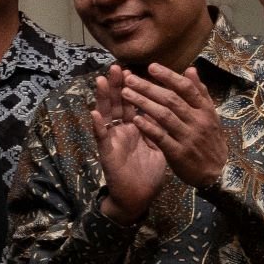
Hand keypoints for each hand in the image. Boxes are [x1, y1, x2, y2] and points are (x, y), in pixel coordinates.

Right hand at [91, 66, 166, 223]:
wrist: (138, 197)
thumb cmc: (147, 173)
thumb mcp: (158, 145)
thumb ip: (159, 126)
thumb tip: (169, 109)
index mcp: (135, 127)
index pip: (132, 102)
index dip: (132, 86)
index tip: (133, 68)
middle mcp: (121, 131)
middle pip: (117, 103)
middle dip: (116, 84)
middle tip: (116, 66)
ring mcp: (112, 140)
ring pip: (105, 115)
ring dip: (102, 98)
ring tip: (101, 80)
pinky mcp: (107, 154)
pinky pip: (102, 138)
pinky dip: (98, 126)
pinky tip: (94, 114)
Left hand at [119, 64, 227, 189]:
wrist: (217, 173)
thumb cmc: (210, 141)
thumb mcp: (211, 116)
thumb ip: (200, 93)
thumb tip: (191, 69)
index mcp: (205, 110)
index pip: (186, 88)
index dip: (169, 76)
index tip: (151, 66)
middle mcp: (198, 121)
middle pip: (171, 100)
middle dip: (149, 87)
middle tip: (129, 78)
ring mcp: (188, 137)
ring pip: (164, 116)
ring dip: (143, 103)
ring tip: (126, 93)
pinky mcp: (179, 153)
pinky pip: (161, 137)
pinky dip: (148, 127)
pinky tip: (134, 119)